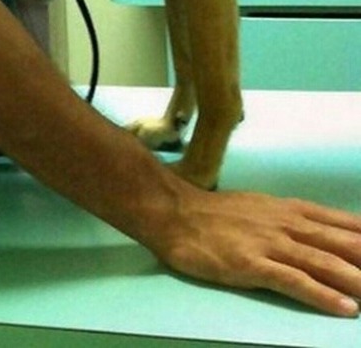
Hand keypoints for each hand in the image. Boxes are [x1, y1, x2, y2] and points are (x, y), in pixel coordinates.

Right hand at [155, 187, 360, 317]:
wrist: (175, 213)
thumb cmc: (216, 214)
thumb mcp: (261, 209)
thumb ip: (291, 221)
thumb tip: (321, 235)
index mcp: (290, 210)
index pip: (341, 223)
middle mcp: (287, 224)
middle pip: (341, 243)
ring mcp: (271, 244)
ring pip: (325, 263)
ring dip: (357, 279)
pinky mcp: (253, 265)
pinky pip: (296, 282)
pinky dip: (324, 295)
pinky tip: (346, 308)